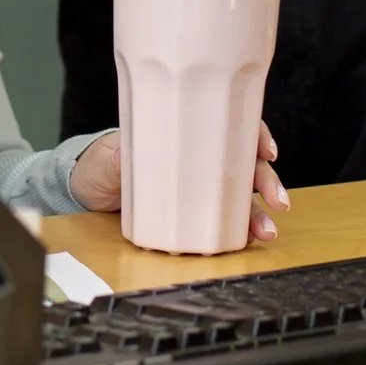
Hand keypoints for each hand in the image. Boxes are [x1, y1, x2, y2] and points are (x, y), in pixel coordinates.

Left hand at [67, 121, 290, 242]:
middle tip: (278, 201)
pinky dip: (239, 229)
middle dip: (266, 180)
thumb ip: (113, 160)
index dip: (253, 134)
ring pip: (239, 194)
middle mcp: (198, 157)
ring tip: (266, 231)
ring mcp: (197, 185)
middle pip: (243, 162)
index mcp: (183, 132)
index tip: (266, 152)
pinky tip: (248, 240)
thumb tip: (122, 161)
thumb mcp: (105, 160)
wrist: (87, 190)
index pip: (228, 124)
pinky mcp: (191, 211)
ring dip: (258, 212)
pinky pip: (222, 218)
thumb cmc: (100, 163)